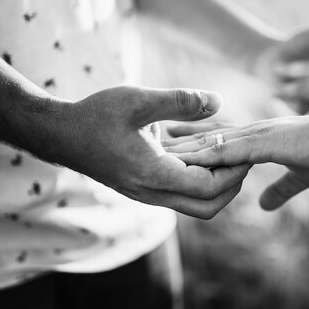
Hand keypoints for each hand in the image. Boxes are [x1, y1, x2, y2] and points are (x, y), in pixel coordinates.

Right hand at [54, 86, 250, 218]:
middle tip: (243, 159)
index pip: (209, 187)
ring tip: (228, 154)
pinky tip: (203, 151)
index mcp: (153, 175)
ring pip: (195, 204)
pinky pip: (181, 193)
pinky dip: (199, 179)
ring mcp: (148, 194)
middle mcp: (152, 193)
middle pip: (207, 207)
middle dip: (231, 187)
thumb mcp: (137, 101)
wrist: (61, 135)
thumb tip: (219, 101)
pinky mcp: (145, 188)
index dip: (234, 171)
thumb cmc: (96, 116)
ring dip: (216, 184)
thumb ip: (180, 101)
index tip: (248, 150)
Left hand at [162, 112, 308, 209]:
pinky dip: (208, 156)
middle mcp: (253, 134)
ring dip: (185, 148)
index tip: (173, 147)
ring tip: (156, 150)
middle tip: (150, 142)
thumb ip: (280, 189)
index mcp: (260, 138)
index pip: (220, 140)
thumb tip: (263, 204)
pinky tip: (188, 160)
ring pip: (212, 143)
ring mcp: (257, 137)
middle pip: (207, 138)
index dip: (196, 143)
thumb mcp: (300, 176)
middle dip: (180, 142)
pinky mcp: (265, 144)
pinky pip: (230, 151)